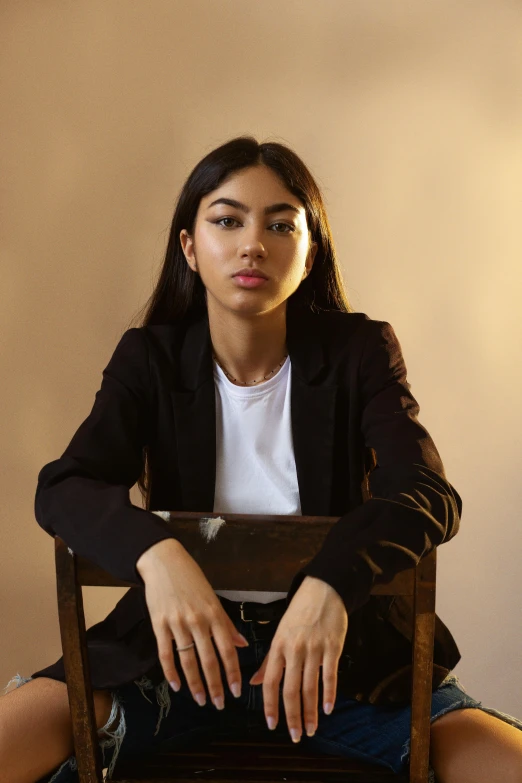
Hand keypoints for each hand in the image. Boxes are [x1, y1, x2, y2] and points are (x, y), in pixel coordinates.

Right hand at [136, 539, 249, 709]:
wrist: (164, 562)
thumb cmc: (192, 580)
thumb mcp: (213, 599)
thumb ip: (226, 624)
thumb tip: (243, 644)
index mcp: (214, 614)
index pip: (227, 649)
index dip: (233, 672)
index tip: (237, 691)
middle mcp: (198, 621)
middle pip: (208, 660)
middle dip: (215, 685)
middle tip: (219, 704)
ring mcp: (177, 623)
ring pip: (188, 661)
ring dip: (195, 684)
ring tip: (201, 700)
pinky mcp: (159, 625)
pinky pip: (165, 653)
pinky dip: (171, 672)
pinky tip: (177, 685)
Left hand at [248, 575, 347, 742]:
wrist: (323, 590)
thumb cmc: (299, 612)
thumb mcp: (280, 633)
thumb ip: (269, 660)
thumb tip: (256, 683)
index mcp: (278, 646)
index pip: (271, 681)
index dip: (271, 705)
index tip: (272, 725)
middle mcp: (294, 649)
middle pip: (291, 689)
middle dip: (292, 716)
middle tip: (295, 736)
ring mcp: (314, 649)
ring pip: (310, 687)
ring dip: (311, 712)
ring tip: (311, 729)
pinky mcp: (332, 648)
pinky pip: (330, 676)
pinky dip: (329, 695)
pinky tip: (328, 710)